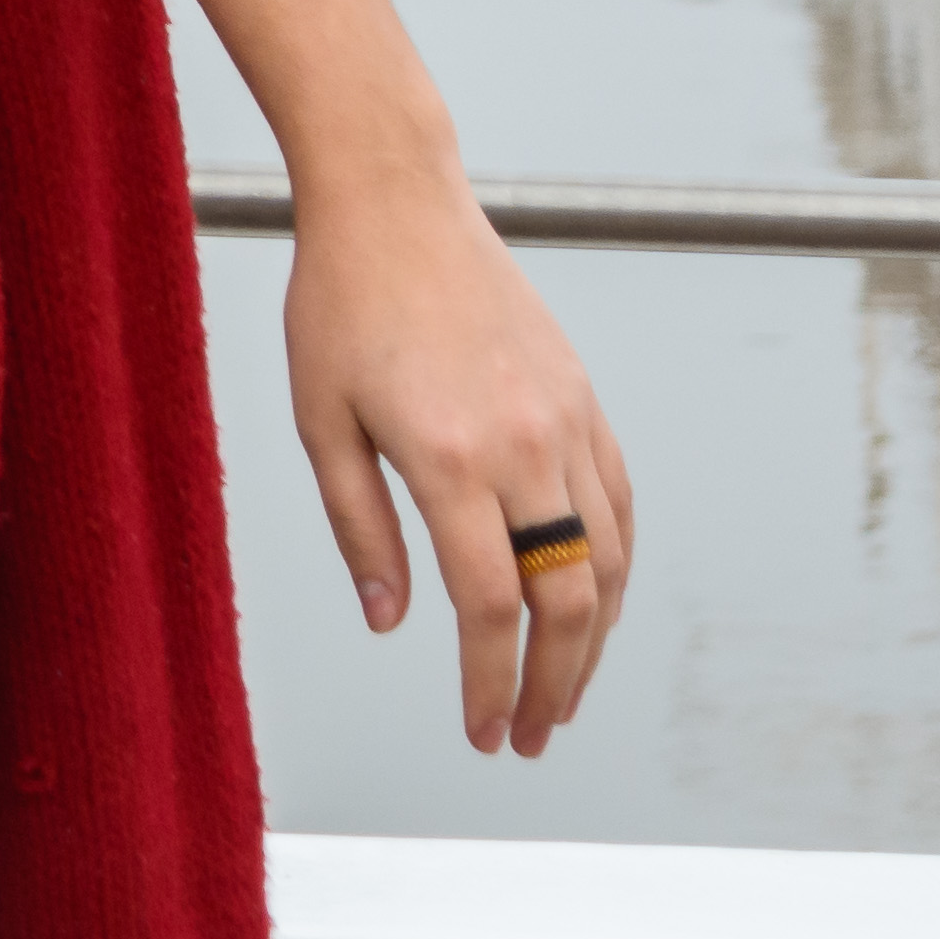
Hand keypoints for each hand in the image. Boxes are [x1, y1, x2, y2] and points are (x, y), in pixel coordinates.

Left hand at [285, 171, 632, 758]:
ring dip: (592, 641)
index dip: (491, 683)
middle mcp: (522, 442)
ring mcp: (565, 419)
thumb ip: (359, 528)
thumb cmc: (339, 304)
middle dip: (555, 685)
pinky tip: (591, 607)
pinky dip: (614, 569)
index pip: (489, 604)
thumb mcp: (319, 420)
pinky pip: (620, 505)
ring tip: (562, 691)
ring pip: (608, 560)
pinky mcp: (584, 398)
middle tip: (531, 738)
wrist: (396, 200)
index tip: (484, 733)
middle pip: (567, 600)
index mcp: (447, 456)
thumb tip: (392, 624)